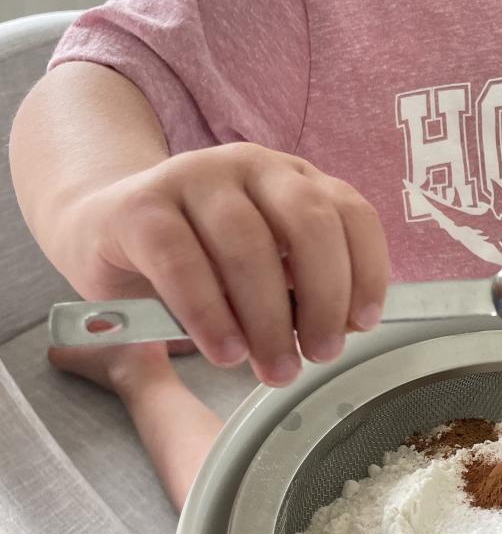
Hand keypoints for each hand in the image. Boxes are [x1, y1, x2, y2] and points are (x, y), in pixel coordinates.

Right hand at [67, 144, 389, 385]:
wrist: (103, 229)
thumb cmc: (197, 258)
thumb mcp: (261, 266)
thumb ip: (300, 285)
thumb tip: (342, 328)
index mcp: (291, 177)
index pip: (350, 212)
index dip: (366, 269)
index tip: (362, 324)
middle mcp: (249, 165)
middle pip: (308, 223)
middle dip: (324, 296)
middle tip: (320, 354)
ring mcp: (193, 178)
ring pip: (247, 245)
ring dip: (269, 318)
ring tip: (275, 368)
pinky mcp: (140, 208)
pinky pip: (182, 263)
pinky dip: (210, 313)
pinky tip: (226, 351)